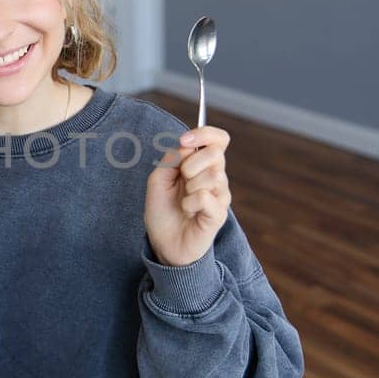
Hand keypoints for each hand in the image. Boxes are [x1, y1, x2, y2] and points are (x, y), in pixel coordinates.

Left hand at [144, 126, 232, 266]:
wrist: (163, 244)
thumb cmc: (162, 211)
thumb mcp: (158, 179)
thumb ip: (172, 159)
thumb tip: (188, 146)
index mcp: (203, 165)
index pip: (218, 139)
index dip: (204, 134)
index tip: (184, 141)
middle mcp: (216, 177)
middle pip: (216, 153)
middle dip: (191, 163)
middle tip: (181, 180)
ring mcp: (220, 195)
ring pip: (211, 174)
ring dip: (189, 186)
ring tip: (184, 200)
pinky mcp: (219, 213)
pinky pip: (205, 196)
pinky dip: (189, 203)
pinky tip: (188, 211)